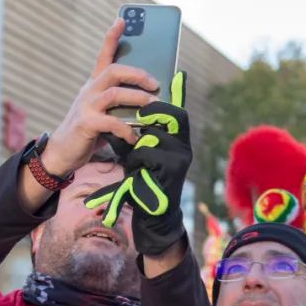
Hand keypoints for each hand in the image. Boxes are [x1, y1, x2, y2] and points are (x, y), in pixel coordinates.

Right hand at [38, 19, 159, 177]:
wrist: (62, 152)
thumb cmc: (87, 132)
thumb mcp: (103, 113)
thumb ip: (119, 104)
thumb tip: (149, 102)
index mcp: (93, 86)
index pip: (103, 56)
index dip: (111, 37)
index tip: (121, 20)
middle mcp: (89, 91)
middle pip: (114, 70)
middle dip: (137, 73)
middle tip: (155, 83)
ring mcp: (86, 106)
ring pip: (115, 93)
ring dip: (137, 98)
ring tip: (153, 107)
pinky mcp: (86, 123)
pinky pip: (112, 122)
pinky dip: (127, 129)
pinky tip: (134, 136)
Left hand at [83, 71, 190, 256]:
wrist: (151, 212)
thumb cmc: (143, 178)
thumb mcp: (139, 150)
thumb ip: (136, 131)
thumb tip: (120, 104)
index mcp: (179, 141)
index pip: (178, 112)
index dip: (168, 100)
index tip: (153, 93)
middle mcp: (185, 148)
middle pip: (175, 117)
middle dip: (154, 113)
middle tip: (138, 116)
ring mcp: (181, 159)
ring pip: (154, 136)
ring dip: (138, 145)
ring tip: (134, 160)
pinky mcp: (173, 171)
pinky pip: (148, 153)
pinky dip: (137, 160)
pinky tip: (137, 172)